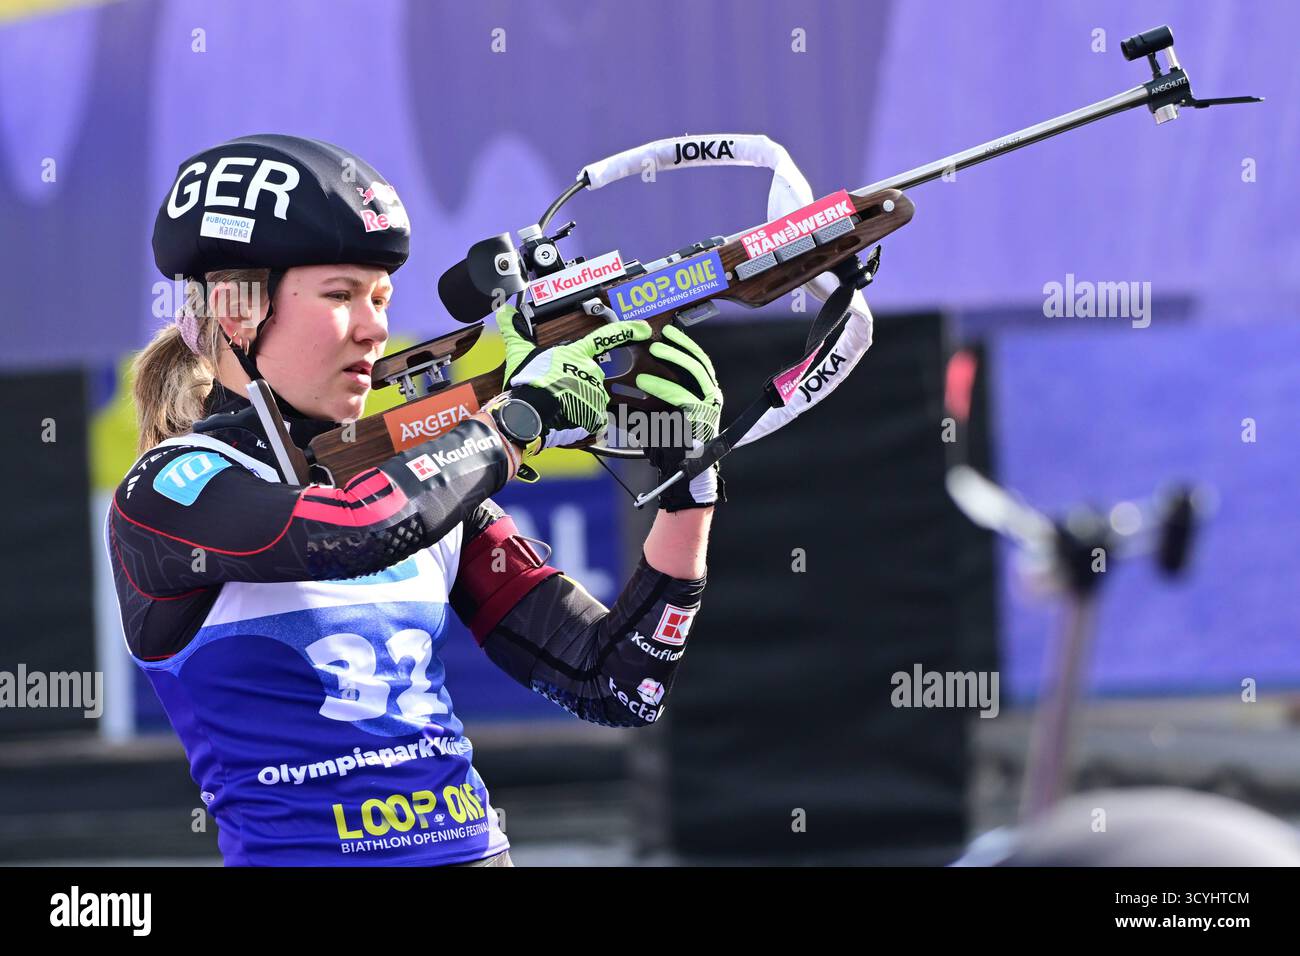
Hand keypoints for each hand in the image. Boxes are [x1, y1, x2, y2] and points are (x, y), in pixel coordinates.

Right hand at [495, 305, 650, 453]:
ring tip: (557, 408)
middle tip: (555, 392)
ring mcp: (596, 394)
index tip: (644, 329)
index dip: (627, 331)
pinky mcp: (596, 416)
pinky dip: (582, 423)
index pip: (605, 337)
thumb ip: (515, 331)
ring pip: (591, 399)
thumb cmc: (526, 383)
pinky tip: (567, 421)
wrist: (527, 415)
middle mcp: (591, 372)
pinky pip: (594, 421)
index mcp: (577, 354)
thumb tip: (505, 311)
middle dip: (576, 385)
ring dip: (578, 404)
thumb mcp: (519, 353)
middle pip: (591, 377)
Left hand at [635, 324, 723, 510]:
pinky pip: (682, 396)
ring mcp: (710, 406)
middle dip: (679, 346)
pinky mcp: (703, 416)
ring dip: (674, 359)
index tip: (668, 333)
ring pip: (695, 372)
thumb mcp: (661, 415)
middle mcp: (712, 396)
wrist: (683, 474)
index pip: (698, 361)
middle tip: (660, 336)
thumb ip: (654, 397)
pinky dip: (662, 387)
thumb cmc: (671, 445)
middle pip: (699, 362)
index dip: (684, 345)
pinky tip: (644, 382)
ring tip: (654, 350)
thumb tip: (628, 379)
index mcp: (705, 393)